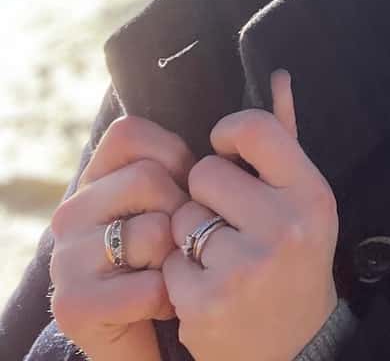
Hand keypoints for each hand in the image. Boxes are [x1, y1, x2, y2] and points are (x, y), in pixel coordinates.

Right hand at [49, 115, 194, 360]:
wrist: (153, 344)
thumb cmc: (178, 259)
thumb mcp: (182, 199)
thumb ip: (200, 160)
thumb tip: (257, 118)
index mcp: (93, 181)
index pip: (129, 133)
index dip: (172, 154)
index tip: (185, 187)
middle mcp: (70, 213)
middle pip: (148, 178)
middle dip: (182, 211)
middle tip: (180, 242)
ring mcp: (66, 260)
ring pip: (153, 230)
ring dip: (178, 257)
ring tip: (173, 273)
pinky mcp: (74, 304)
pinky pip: (149, 284)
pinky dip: (169, 299)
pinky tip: (164, 306)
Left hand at [165, 70, 339, 360]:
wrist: (295, 350)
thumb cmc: (296, 260)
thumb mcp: (302, 200)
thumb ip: (285, 138)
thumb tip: (276, 76)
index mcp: (311, 194)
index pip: (255, 129)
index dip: (228, 135)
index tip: (228, 153)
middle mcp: (284, 227)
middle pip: (206, 172)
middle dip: (207, 194)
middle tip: (229, 221)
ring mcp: (245, 267)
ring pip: (183, 217)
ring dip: (191, 236)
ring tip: (221, 258)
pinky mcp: (208, 303)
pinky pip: (170, 263)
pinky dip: (180, 277)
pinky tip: (209, 289)